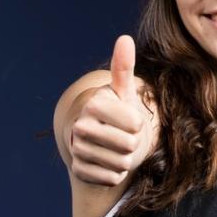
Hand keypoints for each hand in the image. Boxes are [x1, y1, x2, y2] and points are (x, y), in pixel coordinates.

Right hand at [67, 35, 157, 185]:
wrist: (100, 141)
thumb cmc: (117, 113)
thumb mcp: (124, 92)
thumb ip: (124, 68)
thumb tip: (124, 39)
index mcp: (94, 104)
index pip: (135, 124)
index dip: (138, 124)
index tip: (129, 120)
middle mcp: (81, 126)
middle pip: (129, 146)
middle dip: (133, 145)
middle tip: (123, 138)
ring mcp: (78, 149)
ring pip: (121, 164)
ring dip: (125, 160)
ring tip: (116, 149)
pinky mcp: (79, 171)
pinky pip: (112, 177)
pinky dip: (115, 173)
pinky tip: (107, 162)